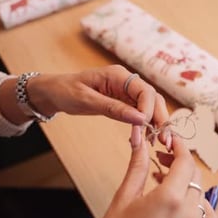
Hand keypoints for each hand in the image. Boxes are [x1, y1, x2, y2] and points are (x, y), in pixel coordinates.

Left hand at [28, 65, 168, 126]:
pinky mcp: (124, 102)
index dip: (149, 109)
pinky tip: (145, 138)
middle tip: (163, 140)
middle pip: (153, 98)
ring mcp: (127, 92)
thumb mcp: (87, 101)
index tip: (145, 127)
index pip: (145, 91)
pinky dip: (145, 125)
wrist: (54, 92)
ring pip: (150, 106)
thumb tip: (140, 119)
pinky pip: (140, 113)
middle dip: (159, 118)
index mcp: (119, 75)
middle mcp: (127, 82)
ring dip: (156, 123)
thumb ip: (114, 109)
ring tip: (157, 142)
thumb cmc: (66, 91)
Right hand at [90, 126, 217, 217]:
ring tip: (165, 182)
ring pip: (201, 192)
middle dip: (179, 162)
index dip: (179, 146)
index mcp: (169, 199)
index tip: (171, 141)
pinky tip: (184, 202)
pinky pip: (209, 215)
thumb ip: (138, 166)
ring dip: (187, 182)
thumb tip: (139, 140)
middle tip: (161, 160)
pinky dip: (200, 204)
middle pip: (194, 175)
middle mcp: (187, 214)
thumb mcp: (124, 198)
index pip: (185, 161)